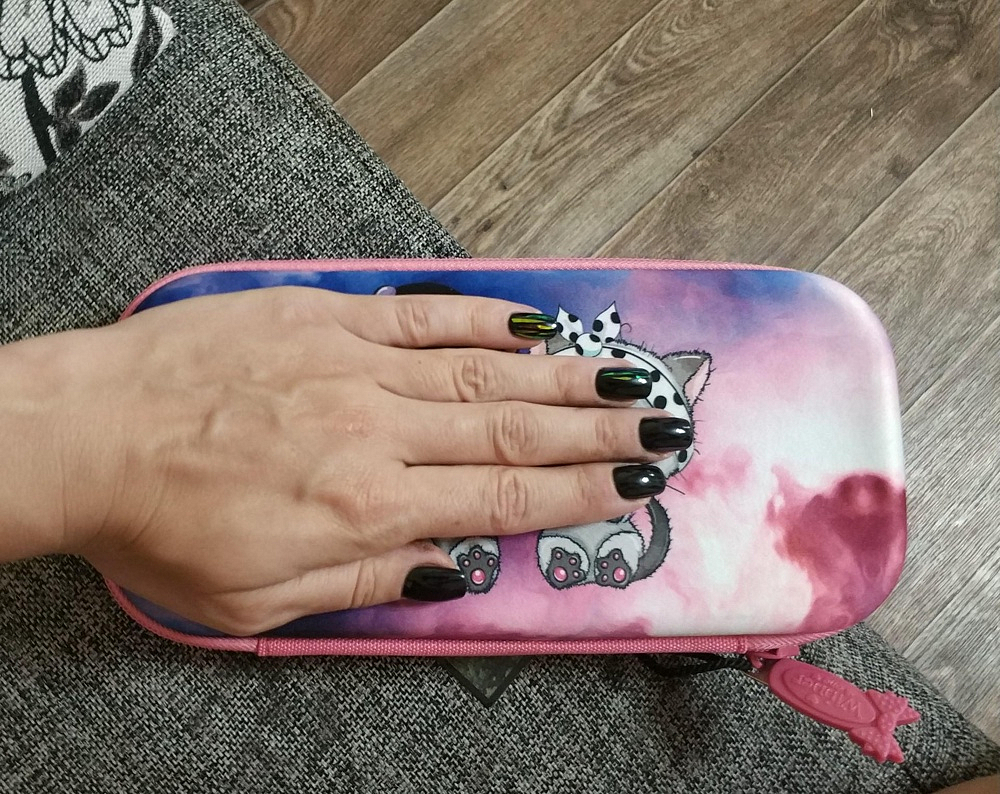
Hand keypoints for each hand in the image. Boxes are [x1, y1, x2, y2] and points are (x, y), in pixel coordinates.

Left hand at [1, 287, 689, 633]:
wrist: (84, 434)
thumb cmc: (163, 526)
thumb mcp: (259, 601)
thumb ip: (367, 583)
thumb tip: (451, 573)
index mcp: (365, 508)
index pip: (500, 499)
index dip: (577, 493)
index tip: (633, 488)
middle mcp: (376, 431)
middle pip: (513, 430)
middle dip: (599, 432)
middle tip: (665, 427)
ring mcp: (354, 364)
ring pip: (483, 370)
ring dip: (565, 375)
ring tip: (629, 376)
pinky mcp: (325, 315)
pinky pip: (421, 316)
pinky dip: (482, 317)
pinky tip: (533, 320)